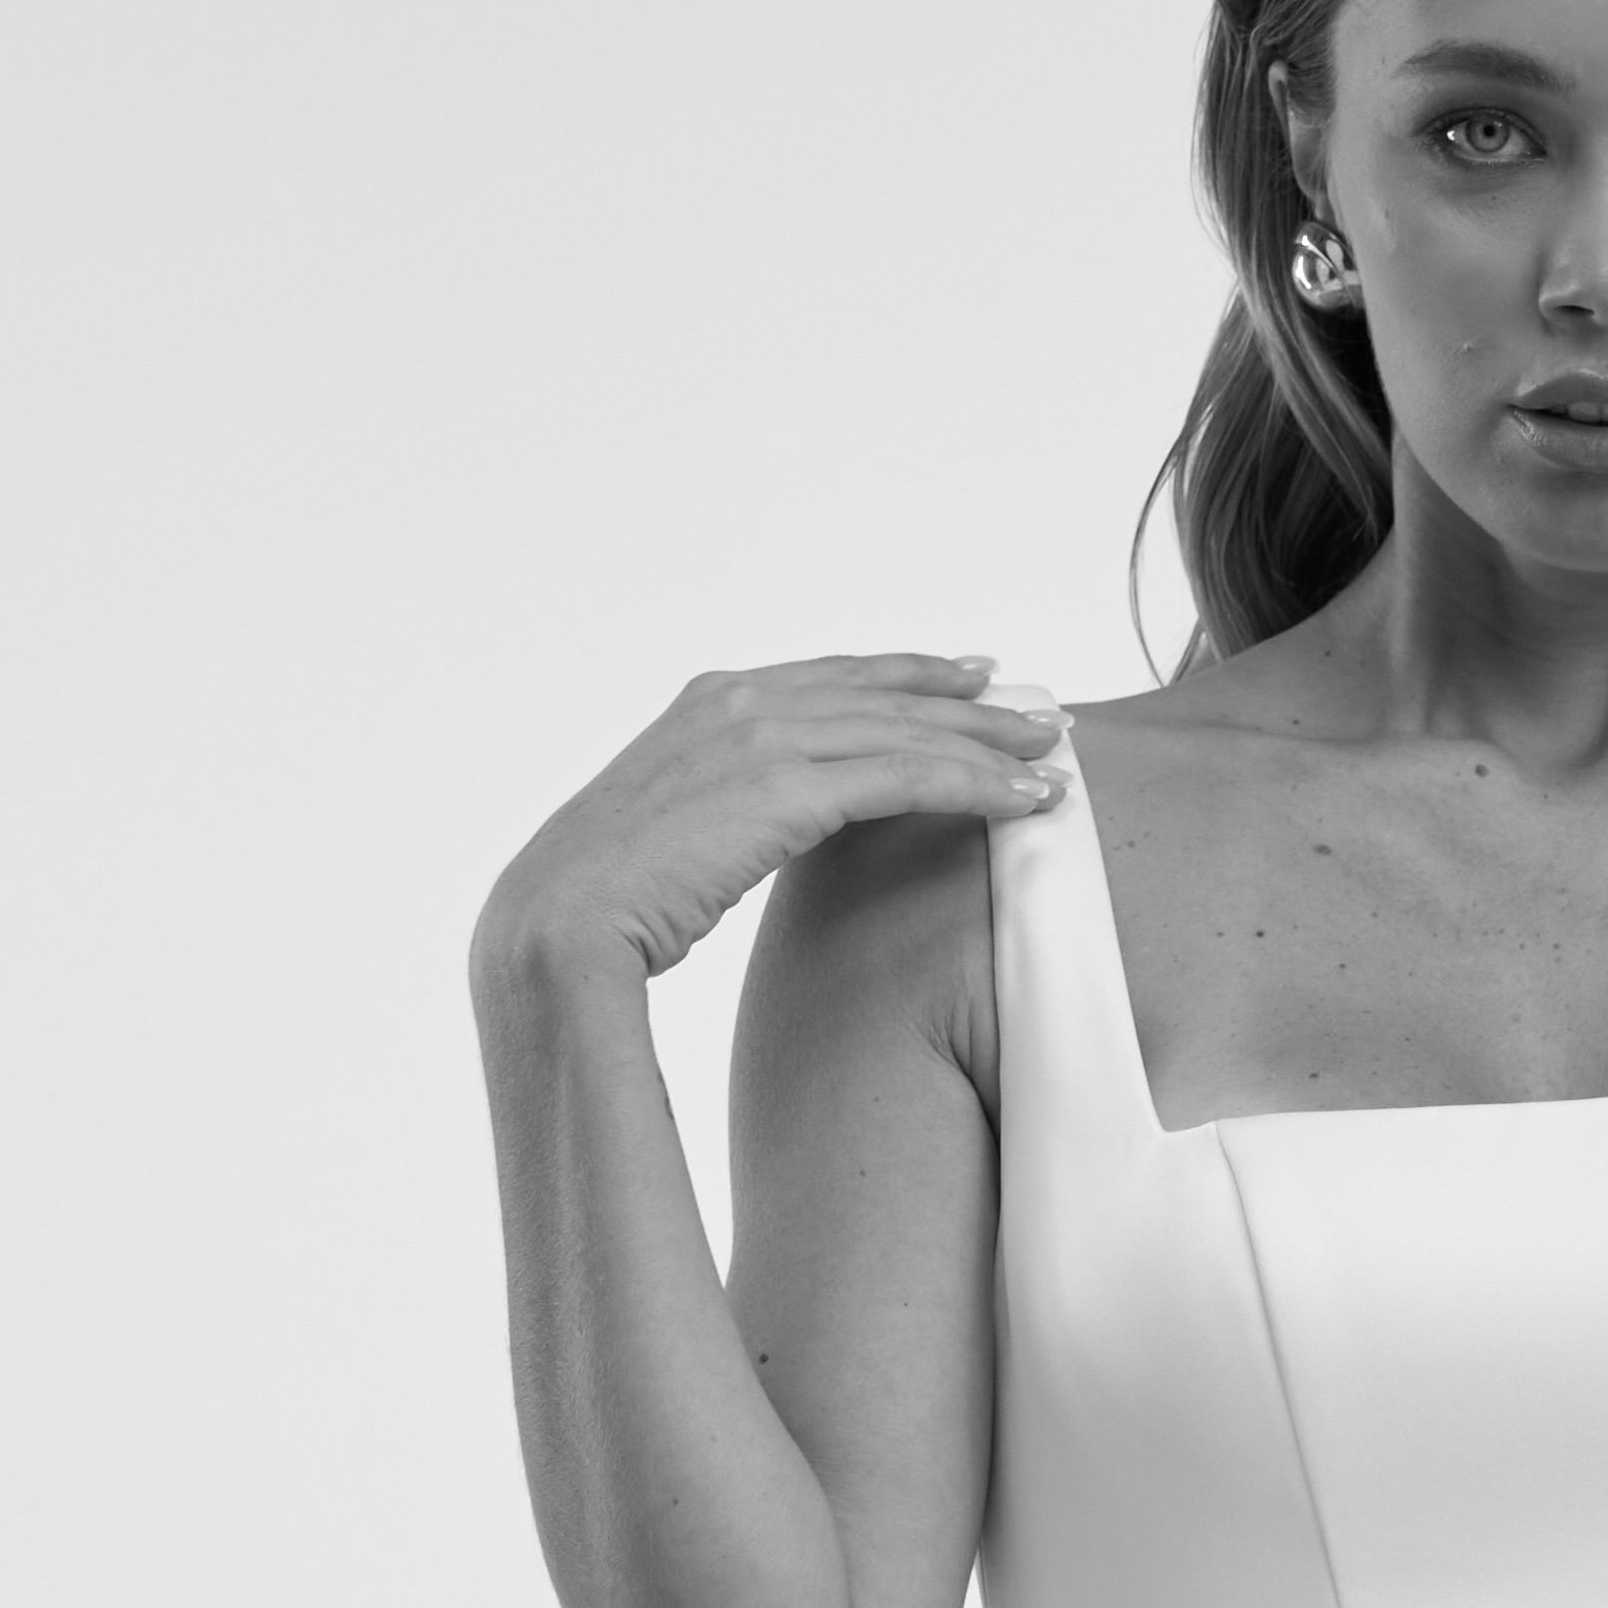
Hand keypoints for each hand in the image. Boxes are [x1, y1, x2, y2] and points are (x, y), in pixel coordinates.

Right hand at [471, 654, 1072, 992]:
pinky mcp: (785, 788)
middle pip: (881, 693)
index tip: (966, 675)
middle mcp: (737, 703)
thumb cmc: (603, 909)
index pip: (830, 678)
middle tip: (1035, 712)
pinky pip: (908, 776)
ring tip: (1053, 758)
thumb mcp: (668, 836)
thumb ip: (719, 809)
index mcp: (705, 705)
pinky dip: (978, 786)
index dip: (905, 674)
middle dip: (966, 703)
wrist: (555, 933)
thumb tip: (748, 833)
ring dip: (989, 743)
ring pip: (906, 730)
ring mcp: (760, 738)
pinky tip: (1028, 803)